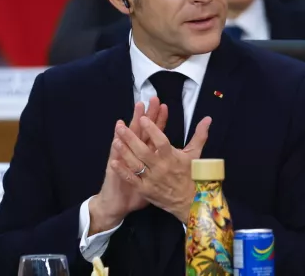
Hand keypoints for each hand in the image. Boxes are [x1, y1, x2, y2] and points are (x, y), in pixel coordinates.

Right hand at [89, 99, 168, 234]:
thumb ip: (173, 162)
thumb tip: (189, 157)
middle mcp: (137, 153)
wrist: (118, 204)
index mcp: (148, 153)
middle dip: (147, 116)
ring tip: (133, 111)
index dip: (159, 120)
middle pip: (143, 131)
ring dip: (130, 127)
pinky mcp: (116, 170)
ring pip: (129, 141)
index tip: (164, 106)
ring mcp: (125, 160)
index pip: (155, 133)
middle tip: (149, 101)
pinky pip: (117, 158)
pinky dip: (117, 149)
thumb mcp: (159, 175)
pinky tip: (116, 137)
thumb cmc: (142, 189)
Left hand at [110, 115, 211, 221]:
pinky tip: (113, 162)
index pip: (161, 141)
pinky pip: (131, 179)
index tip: (143, 119)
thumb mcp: (195, 154)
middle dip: (131, 138)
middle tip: (121, 127)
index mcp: (173, 158)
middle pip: (143, 151)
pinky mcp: (145, 189)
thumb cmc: (192, 175)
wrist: (190, 201)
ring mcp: (151, 179)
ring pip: (135, 164)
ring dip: (124, 152)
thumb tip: (207, 118)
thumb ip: (200, 135)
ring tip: (115, 140)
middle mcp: (161, 167)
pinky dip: (122, 171)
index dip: (152, 129)